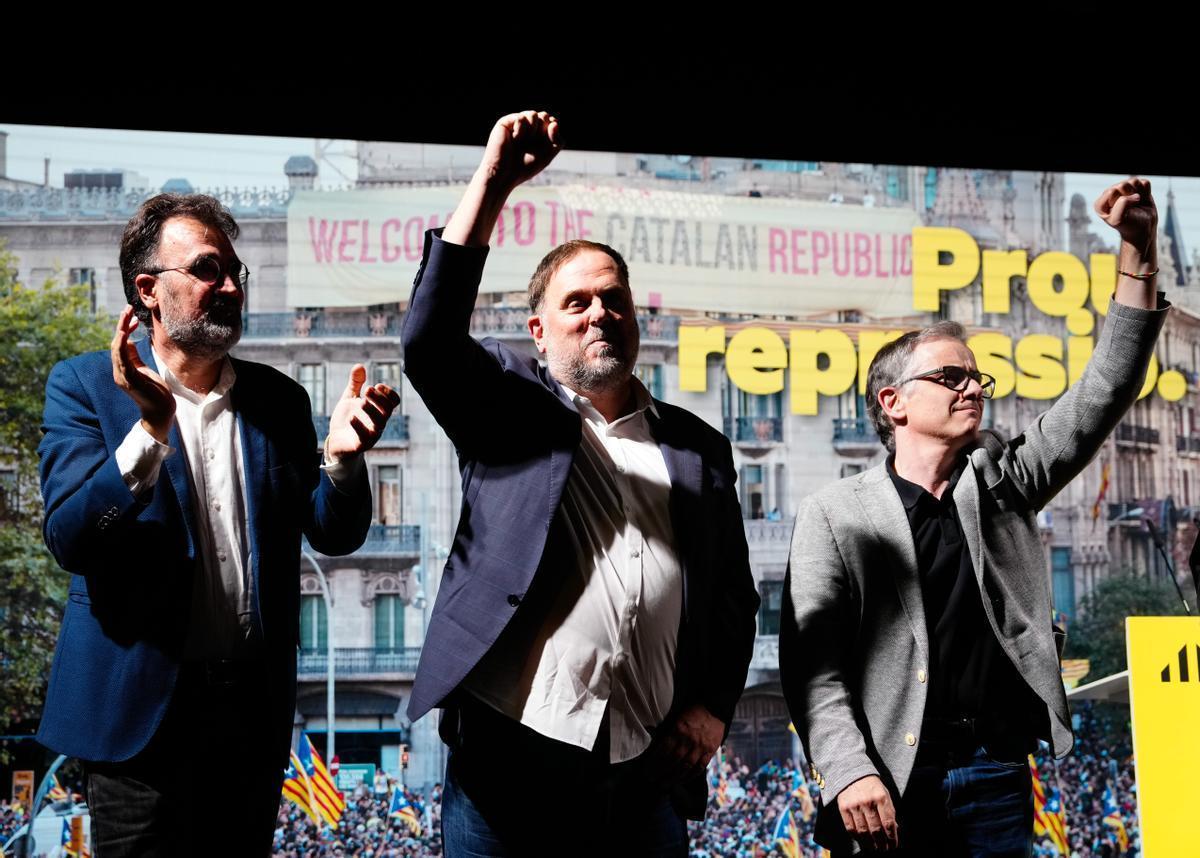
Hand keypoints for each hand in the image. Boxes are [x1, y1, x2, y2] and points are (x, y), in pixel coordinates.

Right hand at [110, 306, 173, 442]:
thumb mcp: (144, 369)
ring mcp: (122, 376)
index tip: (134, 318)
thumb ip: (135, 357)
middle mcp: (119, 372)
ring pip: (117, 348)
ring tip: (127, 314)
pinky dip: (121, 345)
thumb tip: (129, 342)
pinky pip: (121, 359)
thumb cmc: (155, 391)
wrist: (161, 411)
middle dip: (121, 324)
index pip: (119, 345)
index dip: (124, 330)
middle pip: (116, 343)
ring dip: (121, 329)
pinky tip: (123, 334)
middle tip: (128, 307)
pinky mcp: (129, 380)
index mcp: (122, 369)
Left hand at [326, 364, 400, 457]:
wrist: (335, 442)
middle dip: (380, 399)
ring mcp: (370, 435)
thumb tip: (359, 365)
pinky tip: (351, 418)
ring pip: (379, 424)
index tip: (377, 385)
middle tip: (367, 389)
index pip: (393, 402)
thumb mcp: (350, 399)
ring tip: (361, 402)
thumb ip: (355, 384)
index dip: (389, 393)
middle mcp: (378, 423)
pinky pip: (364, 438)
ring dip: (372, 410)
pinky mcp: (360, 445)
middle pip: (388, 411)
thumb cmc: (346, 420)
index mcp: (378, 411)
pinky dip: (359, 427)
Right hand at [478, 110, 560, 191]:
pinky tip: (514, 140)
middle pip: (544, 116)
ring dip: (531, 131)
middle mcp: (528, 127)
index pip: (551, 121)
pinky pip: (521, 117)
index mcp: (538, 133)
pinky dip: (521, 131)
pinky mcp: (506, 122)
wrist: (505, 173)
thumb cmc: (525, 167)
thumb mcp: (547, 156)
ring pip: (533, 114)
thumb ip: (557, 140)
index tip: (546, 144)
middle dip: (541, 131)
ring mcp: (517, 123)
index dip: (551, 131)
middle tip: (531, 144)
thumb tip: (554, 123)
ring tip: (522, 143)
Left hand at [644, 704, 724, 785]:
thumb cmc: (692, 711)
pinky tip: (682, 780)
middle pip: (673, 760)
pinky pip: (700, 767)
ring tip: (665, 783)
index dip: (655, 761)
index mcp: (678, 730)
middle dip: (661, 771)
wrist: (714, 707)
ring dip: (674, 777)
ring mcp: (700, 747)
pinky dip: (691, 775)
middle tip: (652, 779)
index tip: (647, 769)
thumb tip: (653, 741)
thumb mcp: (677, 717)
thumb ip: (668, 731)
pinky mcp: (710, 751)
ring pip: (686, 766)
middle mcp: (689, 740)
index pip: (664, 749)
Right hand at [836, 775, 898, 851]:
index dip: (891, 838)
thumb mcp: (884, 794)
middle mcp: (867, 802)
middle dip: (881, 843)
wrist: (851, 772)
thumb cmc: (871, 785)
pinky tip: (862, 841)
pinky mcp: (843, 808)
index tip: (893, 846)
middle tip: (884, 850)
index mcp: (881, 798)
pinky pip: (850, 827)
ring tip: (874, 848)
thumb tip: (894, 830)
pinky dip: (857, 837)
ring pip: (863, 831)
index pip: (888, 823)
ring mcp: (854, 805)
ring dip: (869, 843)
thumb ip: (889, 811)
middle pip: (876, 830)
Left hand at [1094, 178, 1157, 260]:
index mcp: (1100, 204)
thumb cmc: (1129, 225)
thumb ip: (1122, 205)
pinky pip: (1144, 182)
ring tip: (1136, 204)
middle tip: (1131, 208)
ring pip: (1134, 181)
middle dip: (1130, 197)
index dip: (1121, 201)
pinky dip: (1146, 192)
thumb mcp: (1119, 219)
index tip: (1123, 212)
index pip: (1112, 192)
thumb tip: (1136, 194)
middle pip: (1123, 185)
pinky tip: (1142, 200)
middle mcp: (1110, 195)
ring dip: (1139, 194)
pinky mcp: (1136, 187)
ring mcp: (1123, 190)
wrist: (1143, 227)